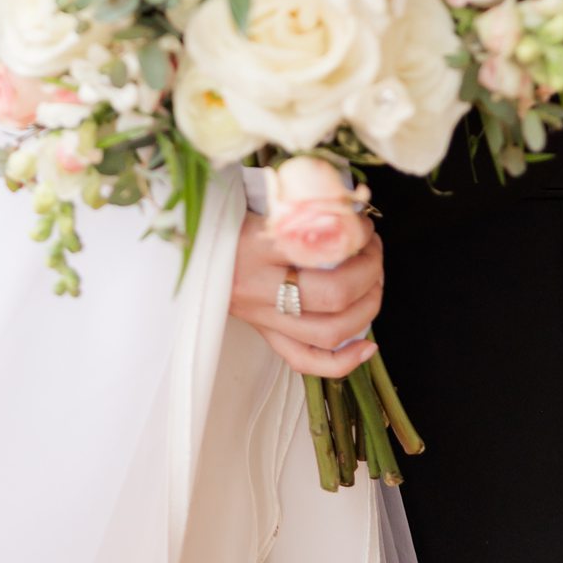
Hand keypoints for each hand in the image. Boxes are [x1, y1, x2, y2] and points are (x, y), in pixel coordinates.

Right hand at [228, 209, 382, 380]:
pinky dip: (344, 361)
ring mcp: (261, 316)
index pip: (319, 245)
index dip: (354, 235)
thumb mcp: (255, 201)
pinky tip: (368, 345)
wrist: (187, 248)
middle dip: (368, 272)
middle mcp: (258, 286)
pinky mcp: (264, 334)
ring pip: (328, 332)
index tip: (363, 222)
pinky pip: (306, 361)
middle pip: (331, 295)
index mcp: (254, 244)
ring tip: (375, 282)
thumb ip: (297, 202)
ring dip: (366, 309)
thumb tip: (349, 205)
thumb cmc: (224, 219)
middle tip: (373, 249)